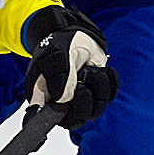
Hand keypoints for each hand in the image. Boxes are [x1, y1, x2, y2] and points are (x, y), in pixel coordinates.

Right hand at [22, 6, 117, 129]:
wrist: (77, 33)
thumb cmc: (59, 44)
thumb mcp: (55, 55)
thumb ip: (57, 75)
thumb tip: (62, 99)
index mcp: (45, 97)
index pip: (44, 120)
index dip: (53, 121)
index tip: (65, 108)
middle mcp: (62, 103)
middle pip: (76, 120)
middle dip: (83, 104)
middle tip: (83, 86)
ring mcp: (81, 99)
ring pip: (95, 110)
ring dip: (98, 90)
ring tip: (91, 71)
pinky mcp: (97, 93)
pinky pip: (108, 97)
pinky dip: (109, 83)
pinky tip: (102, 70)